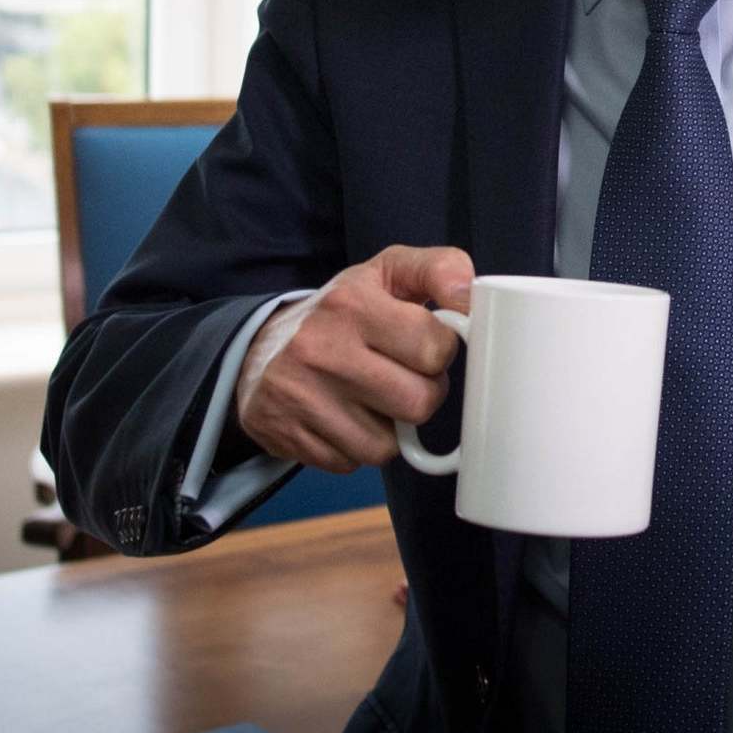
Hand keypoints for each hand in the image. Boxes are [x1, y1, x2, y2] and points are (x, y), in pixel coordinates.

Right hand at [235, 245, 473, 473]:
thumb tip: (470, 297)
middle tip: (405, 377)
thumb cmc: (342, 311)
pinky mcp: (284, 435)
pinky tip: (345, 417)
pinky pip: (351, 464)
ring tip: (373, 397)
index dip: (441, 352)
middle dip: (422, 394)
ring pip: (387, 446)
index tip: (425, 345)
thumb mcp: (389, 271)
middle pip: (417, 404)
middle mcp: (320, 350)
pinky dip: (357, 447)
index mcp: (351, 304)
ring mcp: (300, 397)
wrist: (262, 348)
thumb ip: (440, 269)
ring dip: (390, 428)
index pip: (434, 349)